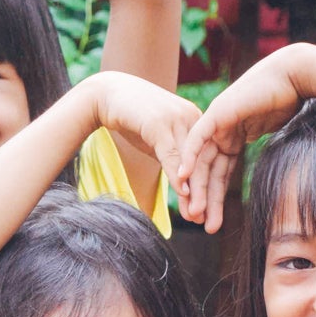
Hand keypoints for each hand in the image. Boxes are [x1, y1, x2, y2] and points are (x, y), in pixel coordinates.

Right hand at [89, 72, 200, 205]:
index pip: (207, 158)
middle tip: (207, 221)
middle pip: (203, 162)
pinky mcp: (160, 123)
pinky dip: (178, 175)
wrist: (106, 95)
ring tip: (195, 215)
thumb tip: (183, 183)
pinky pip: (172, 154)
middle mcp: (191, 117)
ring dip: (194, 191)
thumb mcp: (157, 139)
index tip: (208, 212)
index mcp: (195, 120)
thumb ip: (172, 155)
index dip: (209, 187)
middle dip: (205, 194)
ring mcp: (177, 118)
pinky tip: (183, 193)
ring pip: (190, 161)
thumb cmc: (132, 118)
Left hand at [177, 47, 308, 232]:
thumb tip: (274, 170)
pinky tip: (183, 177)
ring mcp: (217, 122)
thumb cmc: (290, 101)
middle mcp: (220, 132)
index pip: (219, 173)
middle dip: (203, 199)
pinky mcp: (217, 113)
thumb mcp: (272, 132)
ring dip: (196, 188)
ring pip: (201, 161)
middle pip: (207, 171)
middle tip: (200, 224)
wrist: (294, 76)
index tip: (212, 222)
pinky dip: (190, 158)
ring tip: (195, 213)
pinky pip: (198, 139)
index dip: (214, 198)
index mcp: (232, 138)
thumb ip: (262, 148)